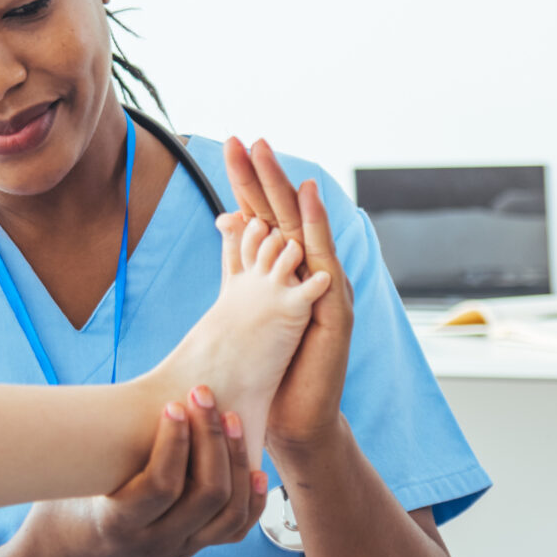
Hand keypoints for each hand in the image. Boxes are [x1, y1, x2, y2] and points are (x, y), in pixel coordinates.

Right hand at [21, 388, 257, 556]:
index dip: (174, 442)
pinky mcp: (194, 548)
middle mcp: (157, 542)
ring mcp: (180, 548)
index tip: (173, 404)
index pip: (162, 485)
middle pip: (206, 493)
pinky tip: (258, 469)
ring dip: (236, 460)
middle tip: (202, 396)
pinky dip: (252, 499)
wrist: (69, 555)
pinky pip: (236, 529)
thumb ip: (106, 450)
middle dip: (211, 438)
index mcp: (120, 524)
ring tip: (231, 419)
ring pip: (229, 511)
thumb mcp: (76, 480)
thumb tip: (139, 391)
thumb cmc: (67, 506)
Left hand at [222, 138, 354, 455]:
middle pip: (282, 215)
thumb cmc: (272, 367)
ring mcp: (322, 289)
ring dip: (284, 189)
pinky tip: (308, 197)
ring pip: (303, 229)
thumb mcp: (250, 305)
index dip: (247, 184)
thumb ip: (242, 263)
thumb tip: (225, 221)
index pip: (263, 218)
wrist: (293, 420)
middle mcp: (306, 273)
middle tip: (245, 137)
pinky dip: (317, 227)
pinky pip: (323, 262)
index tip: (229, 147)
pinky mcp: (331, 310)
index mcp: (284, 272)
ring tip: (268, 153)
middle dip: (263, 175)